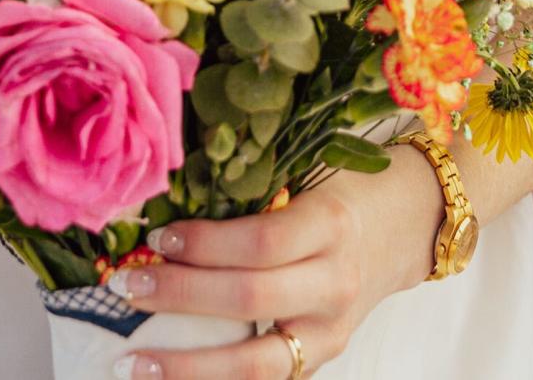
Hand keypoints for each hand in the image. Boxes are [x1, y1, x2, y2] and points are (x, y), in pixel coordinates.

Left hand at [105, 159, 444, 377]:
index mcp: (329, 224)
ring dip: (188, 367)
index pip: (261, 242)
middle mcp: (335, 283)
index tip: (158, 238)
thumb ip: (255, 188)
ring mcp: (331, 332)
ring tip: (134, 362)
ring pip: (257, 364)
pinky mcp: (323, 359)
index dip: (205, 244)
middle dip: (180, 297)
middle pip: (250, 300)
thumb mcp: (310, 172)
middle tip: (126, 287)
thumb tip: (172, 193)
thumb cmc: (346, 189)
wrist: (406, 226)